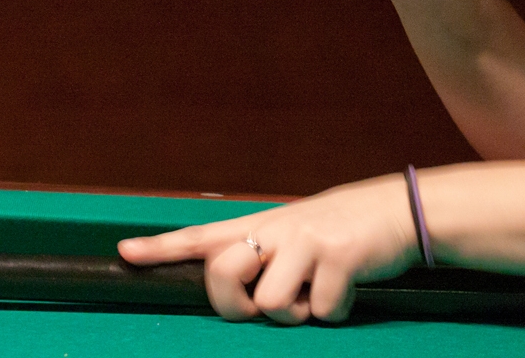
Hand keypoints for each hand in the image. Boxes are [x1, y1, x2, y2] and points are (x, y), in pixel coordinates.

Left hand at [117, 173, 418, 322]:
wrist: (399, 211)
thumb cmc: (342, 229)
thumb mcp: (295, 230)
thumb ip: (262, 251)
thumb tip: (227, 279)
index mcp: (262, 224)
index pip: (202, 235)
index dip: (161, 248)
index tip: (125, 253)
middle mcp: (277, 228)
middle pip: (223, 276)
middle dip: (237, 305)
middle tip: (264, 305)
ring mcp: (305, 241)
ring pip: (271, 306)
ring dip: (297, 313)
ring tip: (317, 290)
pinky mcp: (337, 258)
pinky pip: (320, 311)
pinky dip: (335, 311)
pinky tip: (347, 288)